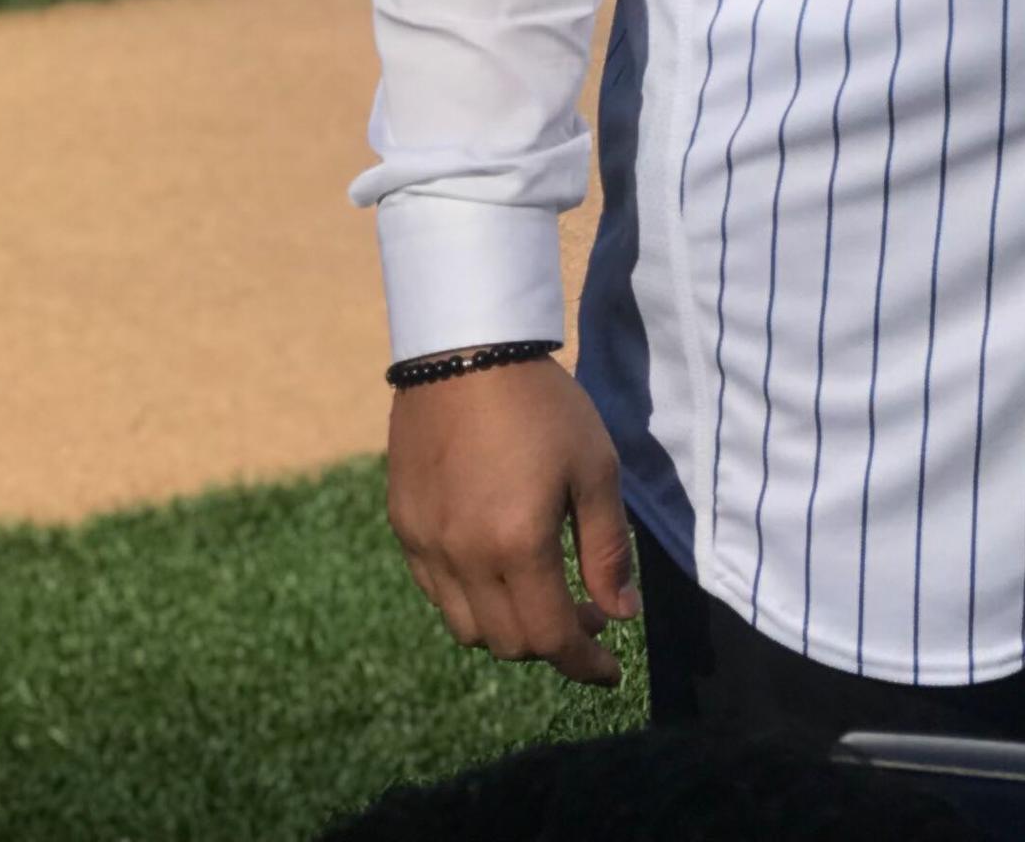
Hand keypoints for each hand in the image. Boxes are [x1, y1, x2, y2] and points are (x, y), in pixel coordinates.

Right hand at [384, 356, 636, 687]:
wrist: (464, 354)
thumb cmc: (544, 407)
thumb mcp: (595, 470)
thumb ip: (607, 549)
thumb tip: (620, 613)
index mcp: (517, 546)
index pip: (550, 637)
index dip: (584, 663)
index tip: (610, 670)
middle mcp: (464, 558)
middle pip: (508, 642)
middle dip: (554, 642)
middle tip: (589, 612)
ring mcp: (426, 546)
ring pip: (467, 628)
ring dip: (510, 627)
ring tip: (544, 592)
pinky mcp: (404, 528)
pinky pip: (437, 593)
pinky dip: (472, 600)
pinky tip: (499, 567)